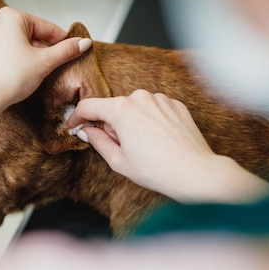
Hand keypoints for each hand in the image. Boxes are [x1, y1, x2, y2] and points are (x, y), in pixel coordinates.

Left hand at [0, 7, 90, 109]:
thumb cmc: (9, 77)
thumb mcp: (44, 62)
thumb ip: (66, 50)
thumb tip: (85, 43)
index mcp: (11, 16)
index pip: (47, 27)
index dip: (63, 41)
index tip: (74, 51)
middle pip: (33, 34)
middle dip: (46, 49)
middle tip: (57, 65)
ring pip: (21, 43)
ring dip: (34, 56)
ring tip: (40, 72)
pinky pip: (8, 51)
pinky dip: (20, 60)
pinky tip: (24, 75)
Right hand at [67, 90, 268, 202]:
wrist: (194, 172)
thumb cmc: (156, 170)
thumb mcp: (118, 161)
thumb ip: (97, 141)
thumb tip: (86, 131)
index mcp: (121, 109)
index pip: (89, 106)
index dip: (77, 117)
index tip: (74, 126)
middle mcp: (140, 97)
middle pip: (114, 107)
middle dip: (111, 124)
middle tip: (119, 148)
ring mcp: (160, 99)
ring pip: (135, 108)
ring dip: (132, 122)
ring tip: (144, 147)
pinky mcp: (175, 104)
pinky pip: (154, 109)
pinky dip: (150, 121)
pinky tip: (158, 141)